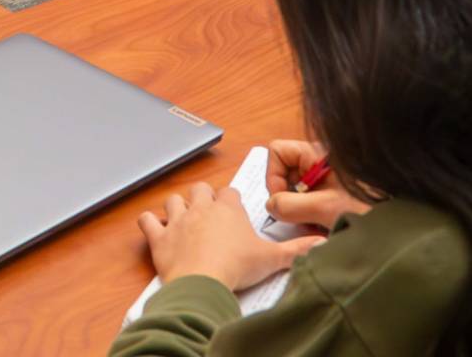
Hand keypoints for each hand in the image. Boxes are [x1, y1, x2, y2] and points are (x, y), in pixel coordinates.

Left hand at [136, 181, 323, 291]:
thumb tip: (324, 243)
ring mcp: (177, 220)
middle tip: (210, 212)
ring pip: (173, 200)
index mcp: (228, 209)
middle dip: (204, 197)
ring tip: (184, 219)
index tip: (235, 209)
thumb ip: (298, 250)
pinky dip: (149, 224)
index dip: (232, 200)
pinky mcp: (159, 237)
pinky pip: (147, 221)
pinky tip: (153, 229)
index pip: (230, 192)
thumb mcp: (273, 259)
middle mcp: (201, 208)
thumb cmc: (238, 267)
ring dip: (177, 207)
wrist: (203, 281)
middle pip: (200, 189)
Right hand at [265, 139, 373, 229]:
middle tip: (300, 219)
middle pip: (286, 173)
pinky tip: (325, 229)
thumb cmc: (370, 208)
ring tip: (316, 227)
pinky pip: (311, 203)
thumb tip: (271, 206)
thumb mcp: (326, 207)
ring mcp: (327, 179)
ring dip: (301, 212)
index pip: (277, 152)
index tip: (283, 200)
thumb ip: (290, 205)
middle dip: (288, 199)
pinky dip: (313, 217)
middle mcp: (319, 163)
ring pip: (297, 191)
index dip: (274, 175)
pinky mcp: (335, 195)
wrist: (403, 226)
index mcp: (317, 154)